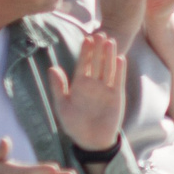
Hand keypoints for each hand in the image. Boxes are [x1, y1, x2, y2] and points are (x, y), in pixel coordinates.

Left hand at [45, 31, 124, 152]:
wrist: (90, 140)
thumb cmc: (74, 124)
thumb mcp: (62, 105)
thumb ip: (59, 87)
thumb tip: (53, 68)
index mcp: (80, 85)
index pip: (83, 64)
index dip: (85, 51)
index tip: (87, 38)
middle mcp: (94, 84)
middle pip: (97, 62)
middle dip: (98, 49)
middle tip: (101, 33)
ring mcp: (106, 89)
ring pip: (108, 68)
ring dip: (109, 55)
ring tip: (111, 41)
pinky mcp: (116, 96)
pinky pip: (118, 80)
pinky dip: (119, 70)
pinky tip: (120, 58)